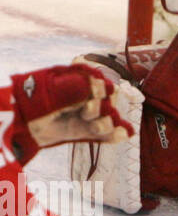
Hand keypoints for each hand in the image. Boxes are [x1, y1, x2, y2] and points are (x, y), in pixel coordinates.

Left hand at [9, 63, 131, 161]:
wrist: (17, 121)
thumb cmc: (34, 100)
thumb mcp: (55, 89)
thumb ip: (79, 86)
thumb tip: (101, 88)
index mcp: (78, 80)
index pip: (100, 83)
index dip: (100, 89)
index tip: (94, 93)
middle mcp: (84, 96)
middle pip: (107, 101)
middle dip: (102, 107)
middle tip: (87, 111)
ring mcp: (84, 115)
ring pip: (108, 118)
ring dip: (106, 123)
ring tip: (96, 127)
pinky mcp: (82, 132)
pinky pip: (104, 133)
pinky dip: (114, 135)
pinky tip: (123, 135)